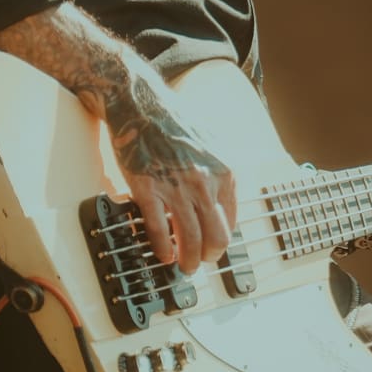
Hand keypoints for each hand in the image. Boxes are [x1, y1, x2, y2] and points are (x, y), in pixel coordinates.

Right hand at [108, 79, 236, 274]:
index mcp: (224, 171)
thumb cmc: (174, 121)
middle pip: (216, 237)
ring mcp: (176, 188)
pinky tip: (163, 254)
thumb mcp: (212, 143)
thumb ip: (220, 173)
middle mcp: (204, 182)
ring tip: (184, 266)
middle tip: (201, 260)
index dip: (222, 238)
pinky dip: (162, 248)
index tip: (214, 244)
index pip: (231, 220)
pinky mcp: (148, 191)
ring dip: (187, 260)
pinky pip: (159, 231)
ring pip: (189, 240)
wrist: (140, 105)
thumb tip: (223, 203)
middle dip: (209, 256)